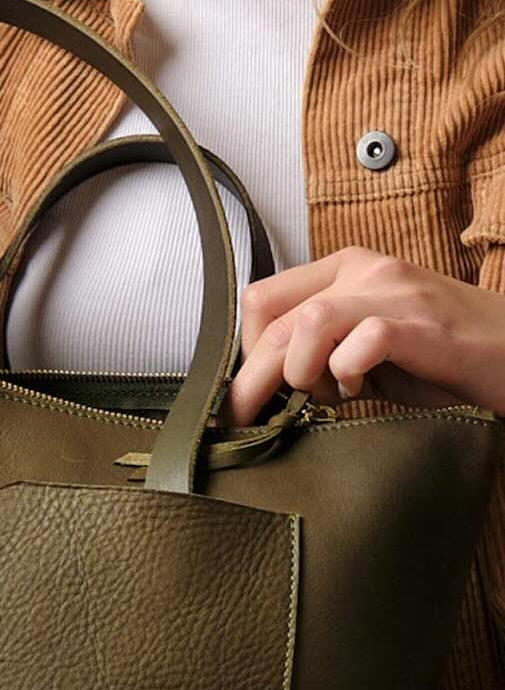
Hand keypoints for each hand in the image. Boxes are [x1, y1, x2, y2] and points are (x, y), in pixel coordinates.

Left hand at [220, 246, 504, 427]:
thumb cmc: (443, 357)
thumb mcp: (368, 350)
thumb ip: (319, 357)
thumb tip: (263, 392)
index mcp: (345, 271)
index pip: (264, 299)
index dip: (244, 352)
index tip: (244, 394)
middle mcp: (365, 272)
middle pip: (277, 317)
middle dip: (253, 376)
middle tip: (245, 418)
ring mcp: (395, 294)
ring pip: (310, 322)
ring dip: (298, 371)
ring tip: (319, 395)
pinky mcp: (423, 326)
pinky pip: (362, 342)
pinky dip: (347, 371)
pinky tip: (358, 389)